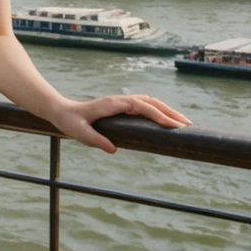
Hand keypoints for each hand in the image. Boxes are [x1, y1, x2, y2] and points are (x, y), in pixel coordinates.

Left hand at [48, 93, 192, 153]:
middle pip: (150, 101)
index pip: (141, 106)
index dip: (158, 115)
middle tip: (188, 125)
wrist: (62, 111)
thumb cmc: (71, 122)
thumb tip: (114, 150)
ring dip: (166, 110)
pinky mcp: (121, 106)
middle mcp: (120, 100)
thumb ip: (96, 140)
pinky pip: (144, 106)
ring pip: (149, 102)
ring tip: (183, 123)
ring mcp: (121, 102)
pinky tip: (166, 120)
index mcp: (113, 104)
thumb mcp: (81, 133)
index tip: (173, 126)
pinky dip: (158, 110)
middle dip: (169, 112)